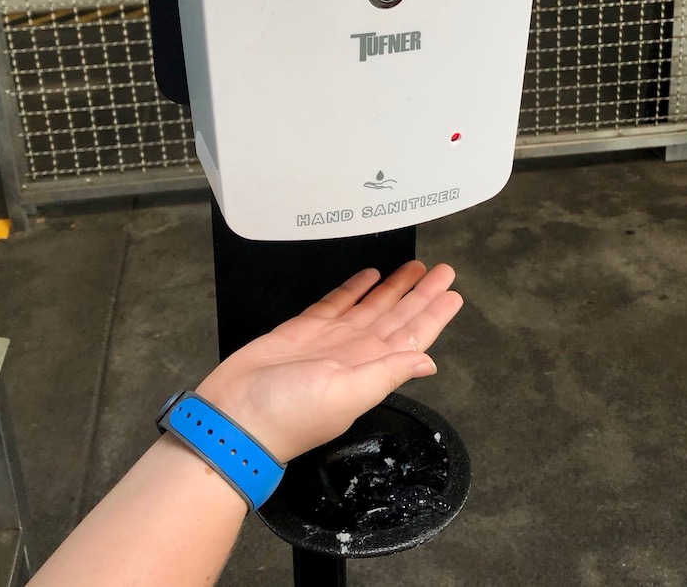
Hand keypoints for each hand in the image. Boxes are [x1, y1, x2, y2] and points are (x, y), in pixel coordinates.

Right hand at [195, 261, 461, 463]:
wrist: (234, 418)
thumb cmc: (287, 416)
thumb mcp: (345, 395)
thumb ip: (386, 373)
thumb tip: (428, 362)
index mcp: (370, 370)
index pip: (412, 337)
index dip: (433, 315)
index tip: (453, 294)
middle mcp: (355, 354)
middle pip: (397, 317)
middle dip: (421, 294)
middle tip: (443, 271)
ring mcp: (330, 341)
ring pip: (371, 307)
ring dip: (393, 288)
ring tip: (414, 268)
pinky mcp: (303, 331)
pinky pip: (336, 304)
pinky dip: (354, 289)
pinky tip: (369, 276)